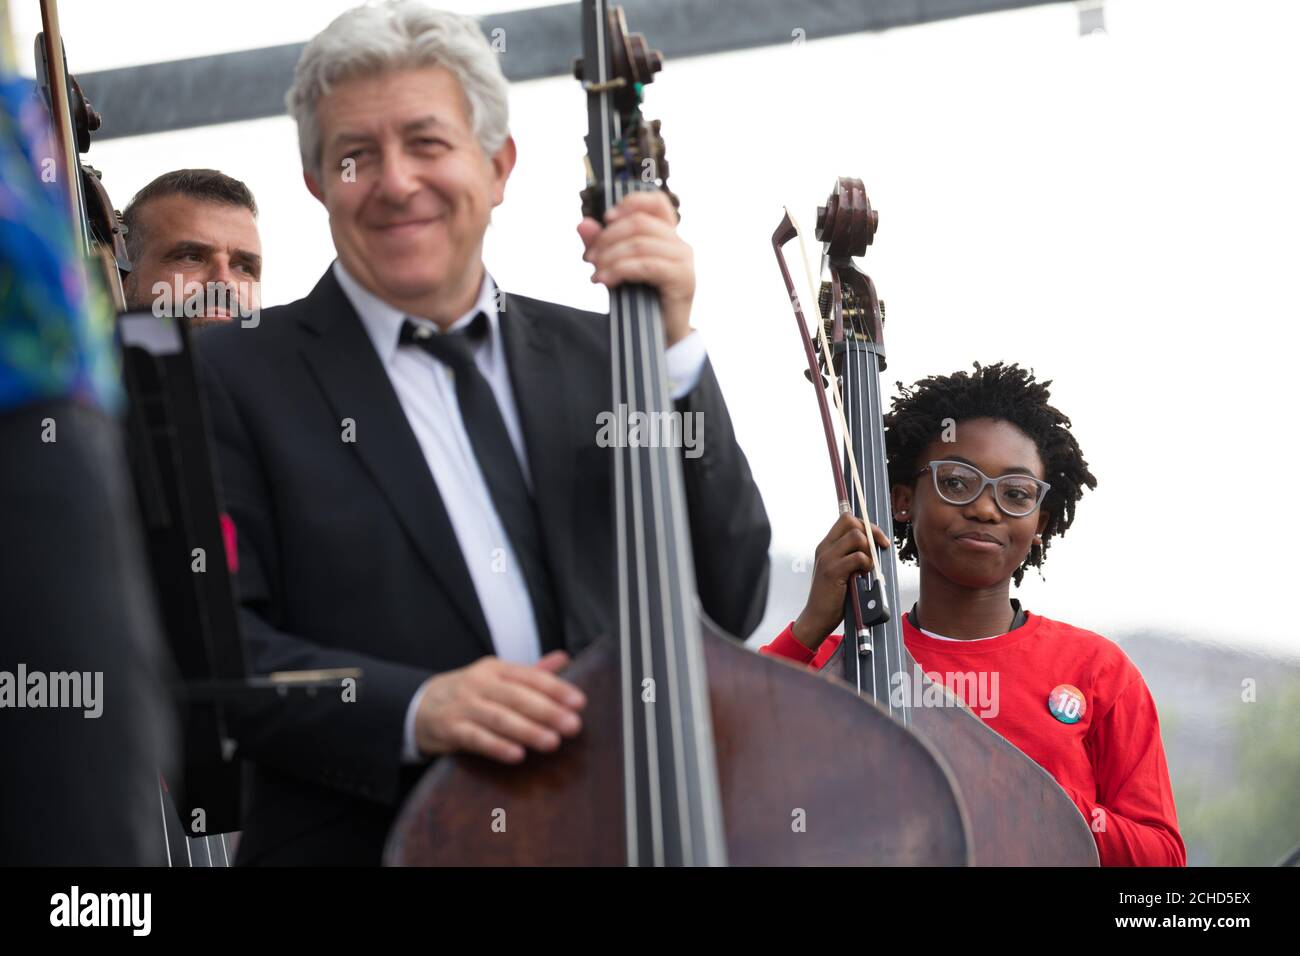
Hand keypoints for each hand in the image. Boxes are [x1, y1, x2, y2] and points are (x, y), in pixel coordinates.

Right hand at [413, 650, 585, 762]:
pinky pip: (475, 738)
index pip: (530, 676)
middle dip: (547, 711)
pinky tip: (517, 755)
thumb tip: (565, 658)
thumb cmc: (471, 693)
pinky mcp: (450, 729)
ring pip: (498, 718)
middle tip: (572, 726)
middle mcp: (480, 683)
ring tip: (552, 742)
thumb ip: (531, 672)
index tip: (579, 702)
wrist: (421, 705)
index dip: (556, 688)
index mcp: (496, 668)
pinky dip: (496, 746)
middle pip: (517, 696)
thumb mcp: (497, 676)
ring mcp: (464, 706)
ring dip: (527, 730)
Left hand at [576, 190, 693, 346]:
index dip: (631, 203)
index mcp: (668, 236)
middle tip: (590, 258)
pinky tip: (605, 281)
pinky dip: (621, 270)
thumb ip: (602, 244)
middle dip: (607, 238)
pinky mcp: (683, 279)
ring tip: (596, 273)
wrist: (659, 337)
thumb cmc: (640, 301)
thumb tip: (582, 224)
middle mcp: (679, 243)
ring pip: (640, 244)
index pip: (656, 202)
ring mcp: (684, 261)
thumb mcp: (617, 267)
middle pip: (639, 223)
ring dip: (610, 257)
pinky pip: (647, 265)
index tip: (606, 219)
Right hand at [792, 513, 890, 649]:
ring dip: (868, 550)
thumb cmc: (833, 596)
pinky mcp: (832, 571)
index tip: (877, 538)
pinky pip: (858, 557)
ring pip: (856, 537)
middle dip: (872, 531)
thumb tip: (874, 544)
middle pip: (851, 522)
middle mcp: (825, 548)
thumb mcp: (839, 570)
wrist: (817, 616)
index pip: (846, 519)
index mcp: (826, 545)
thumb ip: (850, 555)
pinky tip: (863, 575)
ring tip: (868, 566)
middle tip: (881, 546)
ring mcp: (827, 558)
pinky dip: (866, 564)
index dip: (865, 524)